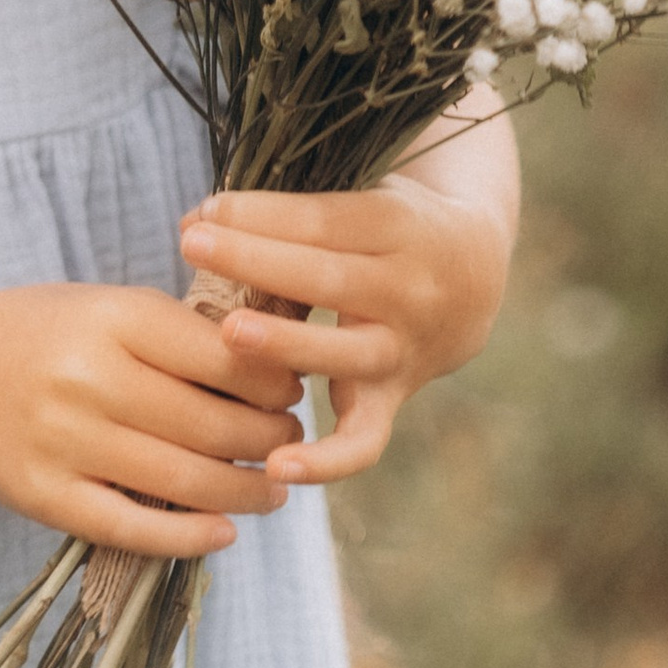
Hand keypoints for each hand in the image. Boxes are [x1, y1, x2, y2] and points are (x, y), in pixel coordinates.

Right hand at [0, 280, 306, 559]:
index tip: (291, 390)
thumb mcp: (105, 306)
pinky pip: (135, 528)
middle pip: (214, 424)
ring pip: (187, 481)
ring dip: (247, 491)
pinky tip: (224, 531)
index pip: (223, 358)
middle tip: (289, 441)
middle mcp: (90, 379)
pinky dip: (191, 538)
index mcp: (111, 318)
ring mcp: (66, 443)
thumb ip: (177, 335)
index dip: (272, 382)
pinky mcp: (47, 497)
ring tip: (272, 488)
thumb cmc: (39, 334)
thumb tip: (272, 375)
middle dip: (270, 439)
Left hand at [178, 158, 513, 488]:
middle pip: (330, 278)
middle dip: (256, 260)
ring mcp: (404, 351)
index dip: (262, 215)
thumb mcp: (361, 201)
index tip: (203, 210)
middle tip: (193, 246)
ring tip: (229, 333)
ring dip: (285, 345)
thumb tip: (194, 221)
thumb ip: (289, 214)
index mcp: (400, 226)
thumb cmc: (389, 228)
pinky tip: (275, 467)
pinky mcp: (393, 400)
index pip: (324, 220)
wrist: (474, 279)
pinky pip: (364, 441)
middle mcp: (410, 290)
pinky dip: (325, 462)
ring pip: (345, 354)